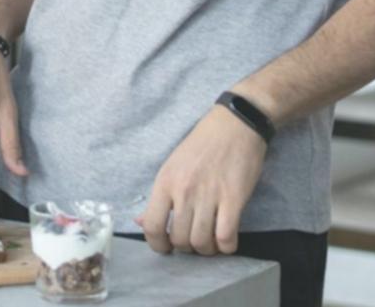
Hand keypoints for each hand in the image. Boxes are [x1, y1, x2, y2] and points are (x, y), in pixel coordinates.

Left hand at [136, 103, 266, 255]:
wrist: (234, 125)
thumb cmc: (201, 144)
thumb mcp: (172, 165)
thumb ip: (159, 197)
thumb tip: (140, 222)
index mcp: (165, 182)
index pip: (152, 225)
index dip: (157, 245)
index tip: (166, 247)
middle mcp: (184, 191)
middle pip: (180, 239)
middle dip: (187, 248)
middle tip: (193, 240)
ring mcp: (209, 195)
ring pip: (202, 242)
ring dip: (207, 250)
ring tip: (210, 241)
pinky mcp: (234, 199)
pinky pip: (226, 237)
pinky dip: (226, 246)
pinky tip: (226, 240)